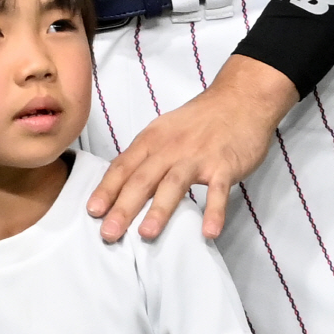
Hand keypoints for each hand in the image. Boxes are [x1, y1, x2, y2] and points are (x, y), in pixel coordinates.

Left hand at [87, 53, 296, 242]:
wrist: (241, 98)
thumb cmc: (200, 120)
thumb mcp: (166, 131)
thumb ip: (146, 157)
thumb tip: (120, 189)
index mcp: (153, 138)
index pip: (124, 166)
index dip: (107, 189)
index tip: (92, 212)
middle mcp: (171, 147)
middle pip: (143, 177)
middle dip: (124, 206)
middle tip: (109, 233)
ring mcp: (199, 156)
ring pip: (175, 183)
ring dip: (160, 209)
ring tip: (146, 234)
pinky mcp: (225, 165)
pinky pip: (218, 190)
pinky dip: (214, 211)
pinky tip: (209, 232)